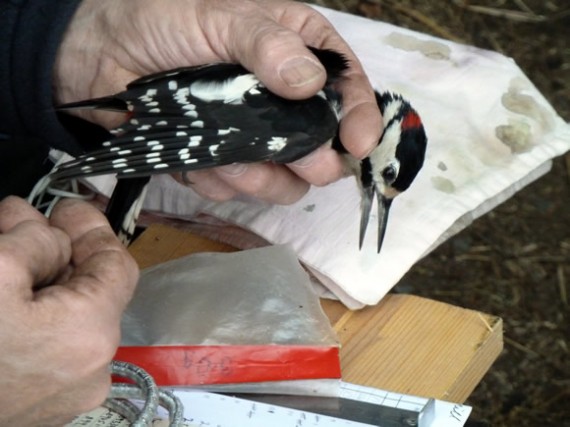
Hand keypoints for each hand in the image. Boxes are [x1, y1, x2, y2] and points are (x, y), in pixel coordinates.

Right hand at [0, 197, 137, 426]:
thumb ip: (35, 242)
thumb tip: (50, 237)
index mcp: (90, 334)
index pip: (116, 264)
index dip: (91, 229)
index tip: (66, 210)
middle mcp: (93, 369)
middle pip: (90, 290)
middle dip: (57, 250)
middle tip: (22, 223)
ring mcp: (67, 393)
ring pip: (69, 317)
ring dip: (42, 281)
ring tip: (8, 253)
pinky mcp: (42, 405)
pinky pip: (53, 344)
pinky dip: (36, 315)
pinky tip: (8, 296)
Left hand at [54, 0, 381, 203]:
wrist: (100, 53)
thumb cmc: (162, 20)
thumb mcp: (219, 17)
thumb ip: (266, 44)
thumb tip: (310, 83)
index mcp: (296, 52)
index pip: (347, 86)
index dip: (360, 116)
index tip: (359, 143)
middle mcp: (281, 100)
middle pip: (323, 144)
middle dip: (316, 159)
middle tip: (308, 164)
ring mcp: (253, 136)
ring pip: (285, 179)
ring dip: (265, 177)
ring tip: (233, 159)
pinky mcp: (221, 164)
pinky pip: (237, 190)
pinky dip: (222, 182)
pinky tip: (201, 161)